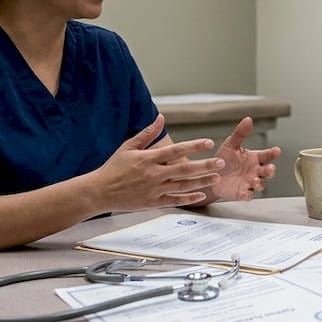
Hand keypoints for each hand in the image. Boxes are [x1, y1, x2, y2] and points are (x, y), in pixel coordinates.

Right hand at [92, 115, 225, 210]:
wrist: (100, 191)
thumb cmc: (114, 167)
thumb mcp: (128, 146)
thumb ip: (147, 134)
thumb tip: (161, 118)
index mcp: (148, 158)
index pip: (176, 150)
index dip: (194, 146)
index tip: (209, 143)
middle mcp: (154, 174)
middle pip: (184, 169)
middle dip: (205, 165)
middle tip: (221, 162)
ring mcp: (154, 189)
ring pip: (183, 185)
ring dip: (201, 181)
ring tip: (216, 177)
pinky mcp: (153, 202)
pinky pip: (175, 200)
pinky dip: (189, 198)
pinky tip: (201, 194)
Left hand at [208, 117, 280, 200]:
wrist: (212, 176)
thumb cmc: (224, 160)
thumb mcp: (231, 145)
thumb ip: (240, 133)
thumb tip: (248, 119)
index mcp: (254, 158)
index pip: (267, 155)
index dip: (273, 153)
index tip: (277, 150)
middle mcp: (255, 170)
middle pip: (267, 171)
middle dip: (270, 170)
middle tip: (270, 169)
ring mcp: (250, 182)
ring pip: (260, 184)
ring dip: (260, 183)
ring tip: (255, 181)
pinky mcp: (242, 193)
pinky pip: (248, 195)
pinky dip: (248, 195)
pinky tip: (247, 193)